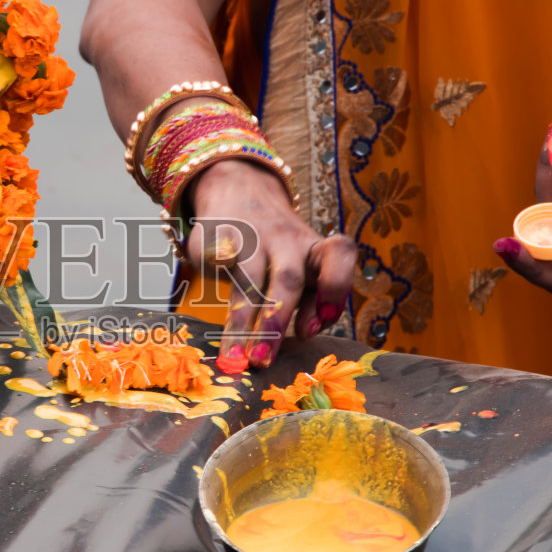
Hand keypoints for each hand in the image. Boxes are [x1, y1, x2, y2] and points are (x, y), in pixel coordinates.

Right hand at [185, 158, 356, 368]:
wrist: (240, 191)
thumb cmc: (280, 251)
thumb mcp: (305, 271)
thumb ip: (313, 303)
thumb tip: (307, 332)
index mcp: (315, 249)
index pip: (339, 255)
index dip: (335, 286)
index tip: (317, 324)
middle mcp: (287, 239)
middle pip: (288, 279)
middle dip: (276, 322)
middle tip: (263, 360)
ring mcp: (253, 235)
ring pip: (248, 280)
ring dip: (240, 322)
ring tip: (234, 357)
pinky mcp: (219, 235)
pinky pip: (218, 258)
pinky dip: (217, 275)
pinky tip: (211, 306)